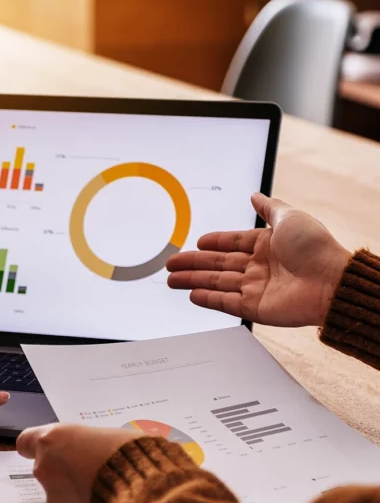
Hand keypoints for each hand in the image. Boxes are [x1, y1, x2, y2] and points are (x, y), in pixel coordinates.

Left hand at [17, 424, 136, 502]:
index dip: (36, 446)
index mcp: (52, 439)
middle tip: (90, 468)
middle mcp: (45, 466)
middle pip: (45, 467)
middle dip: (63, 469)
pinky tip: (105, 502)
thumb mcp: (105, 435)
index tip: (46, 449)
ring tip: (104, 487)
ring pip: (58, 490)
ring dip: (73, 489)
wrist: (141, 489)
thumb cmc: (126, 454)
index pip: (25, 442)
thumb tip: (92, 447)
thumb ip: (86, 442)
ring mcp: (53, 494)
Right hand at [166, 193, 350, 326]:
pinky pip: (226, 302)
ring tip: (171, 279)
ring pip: (216, 283)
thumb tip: (255, 195)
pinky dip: (208, 300)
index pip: (232, 244)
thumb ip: (269, 207)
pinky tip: (192, 295)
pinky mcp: (254, 307)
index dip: (214, 243)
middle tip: (171, 263)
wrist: (331, 281)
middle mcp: (259, 267)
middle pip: (218, 265)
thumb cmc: (315, 247)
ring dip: (192, 280)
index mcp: (267, 245)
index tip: (197, 243)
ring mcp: (255, 288)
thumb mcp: (289, 217)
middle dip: (193, 264)